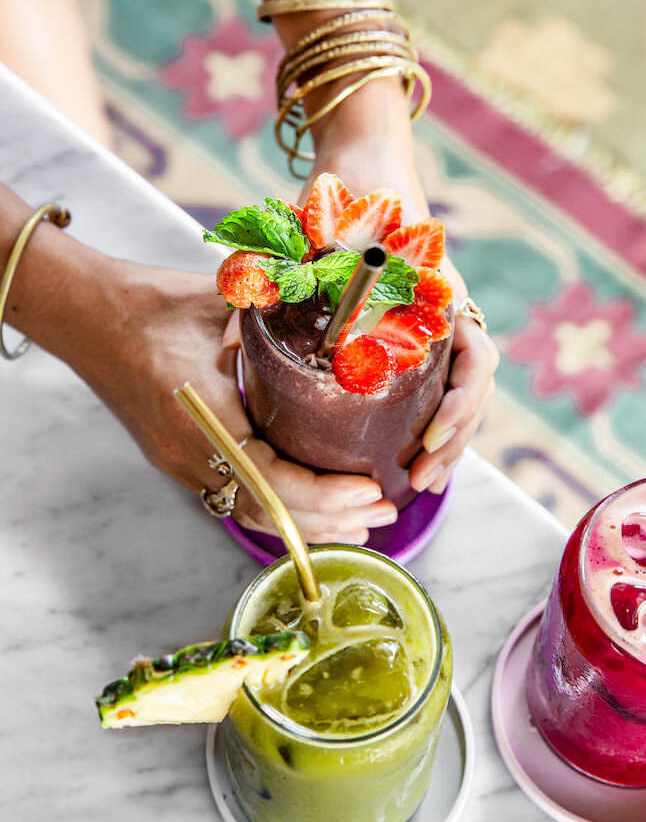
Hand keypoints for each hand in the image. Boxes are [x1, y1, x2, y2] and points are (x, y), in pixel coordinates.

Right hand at [74, 260, 396, 543]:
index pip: (270, 480)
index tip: (368, 490)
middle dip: (330, 520)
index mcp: (203, 416)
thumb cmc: (148, 303)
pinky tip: (313, 513)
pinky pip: (237, 499)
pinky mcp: (180, 460)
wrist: (85, 315)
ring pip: (251, 514)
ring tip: (362, 524)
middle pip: (266, 513)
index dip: (323, 495)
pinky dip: (280, 511)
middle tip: (384, 511)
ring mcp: (181, 462)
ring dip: (308, 524)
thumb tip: (341, 297)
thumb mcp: (220, 300)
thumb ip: (281, 304)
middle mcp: (189, 453)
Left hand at [307, 95, 498, 496]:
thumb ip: (295, 269)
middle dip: (453, 441)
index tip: (428, 435)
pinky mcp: (417, 333)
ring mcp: (437, 324)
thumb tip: (238, 336)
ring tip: (419, 485)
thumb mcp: (326, 228)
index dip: (460, 405)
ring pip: (460, 393)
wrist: (367, 161)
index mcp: (440, 293)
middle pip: (474, 389)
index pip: (477, 359)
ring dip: (446, 441)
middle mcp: (447, 313)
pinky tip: (410, 456)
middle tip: (419, 481)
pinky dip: (430, 422)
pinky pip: (438, 384)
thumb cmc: (352, 192)